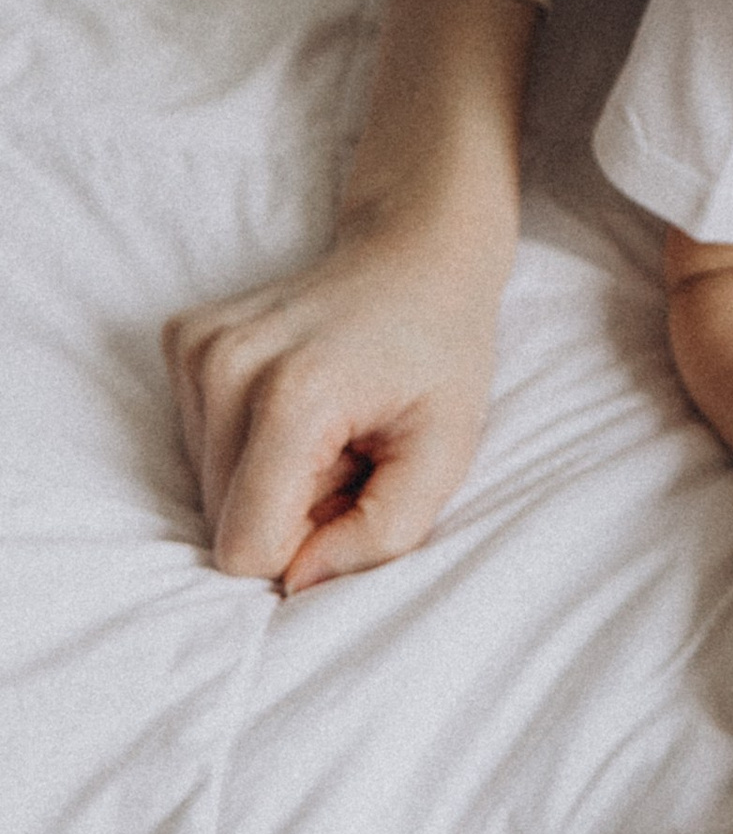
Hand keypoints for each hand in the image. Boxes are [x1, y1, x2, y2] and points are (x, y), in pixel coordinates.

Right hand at [164, 219, 507, 596]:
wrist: (418, 250)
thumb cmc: (441, 353)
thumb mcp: (448, 452)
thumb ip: (383, 534)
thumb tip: (299, 583)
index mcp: (295, 396)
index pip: (246, 547)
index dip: (306, 545)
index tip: (356, 490)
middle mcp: (229, 365)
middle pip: (224, 520)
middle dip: (291, 507)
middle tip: (350, 449)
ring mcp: (198, 347)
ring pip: (207, 487)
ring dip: (271, 475)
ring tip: (329, 420)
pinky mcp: (184, 340)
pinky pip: (197, 442)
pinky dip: (248, 438)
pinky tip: (298, 395)